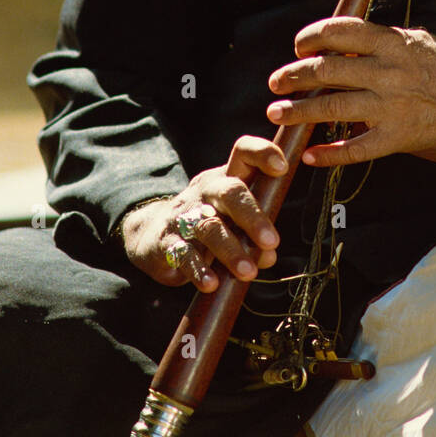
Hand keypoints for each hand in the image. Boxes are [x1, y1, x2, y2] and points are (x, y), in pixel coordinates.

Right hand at [120, 135, 286, 289]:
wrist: (153, 235)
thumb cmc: (208, 223)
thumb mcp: (233, 220)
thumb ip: (256, 234)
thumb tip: (268, 255)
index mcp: (226, 179)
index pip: (243, 153)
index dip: (263, 154)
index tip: (282, 167)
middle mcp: (205, 192)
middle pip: (230, 192)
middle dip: (252, 216)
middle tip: (271, 242)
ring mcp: (183, 216)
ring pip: (209, 227)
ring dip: (231, 250)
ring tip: (248, 272)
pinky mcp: (167, 242)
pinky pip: (184, 254)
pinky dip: (199, 270)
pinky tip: (212, 283)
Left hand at [265, 17, 435, 164]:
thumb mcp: (416, 39)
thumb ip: (380, 42)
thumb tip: (342, 44)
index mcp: (392, 42)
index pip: (339, 32)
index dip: (311, 37)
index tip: (298, 46)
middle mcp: (388, 72)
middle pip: (326, 70)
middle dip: (294, 76)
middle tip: (275, 82)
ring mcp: (392, 106)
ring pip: (332, 107)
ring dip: (298, 111)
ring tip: (277, 112)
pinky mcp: (398, 137)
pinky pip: (356, 149)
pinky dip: (330, 154)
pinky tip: (310, 155)